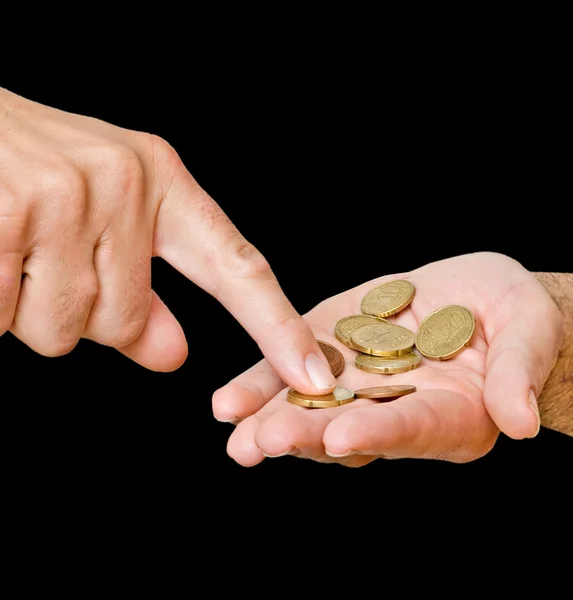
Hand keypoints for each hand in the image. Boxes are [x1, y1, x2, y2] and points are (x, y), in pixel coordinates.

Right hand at [0, 88, 335, 393]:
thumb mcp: (101, 218)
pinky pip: (9, 316)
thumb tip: (173, 355)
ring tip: (13, 254)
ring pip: (66, 331)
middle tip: (44, 261)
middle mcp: (125, 182)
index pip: (237, 265)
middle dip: (82, 319)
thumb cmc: (29, 170)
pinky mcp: (8, 214)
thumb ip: (140, 291)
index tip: (313, 375)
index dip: (276, 326)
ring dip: (32, 315)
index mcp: (161, 179)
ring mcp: (66, 196)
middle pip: (126, 321)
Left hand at [213, 252, 562, 465]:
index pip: (411, 429)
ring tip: (235, 427)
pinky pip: (290, 371)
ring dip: (270, 419)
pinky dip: (260, 386)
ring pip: (311, 408)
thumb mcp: (529, 329)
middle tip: (262, 444)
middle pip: (348, 431)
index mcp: (448, 416)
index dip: (379, 433)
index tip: (342, 438)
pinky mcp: (328, 348)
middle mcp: (394, 410)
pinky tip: (228, 401)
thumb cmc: (515, 314)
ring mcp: (356, 382)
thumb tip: (522, 422)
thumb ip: (521, 371)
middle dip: (305, 436)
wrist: (478, 295)